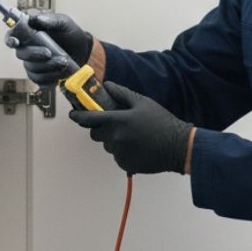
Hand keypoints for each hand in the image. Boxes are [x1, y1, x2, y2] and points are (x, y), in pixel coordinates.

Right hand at [4, 11, 92, 85]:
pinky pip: (39, 80)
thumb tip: (36, 19)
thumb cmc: (70, 34)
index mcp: (29, 34)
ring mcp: (34, 64)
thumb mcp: (63, 22)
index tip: (15, 42)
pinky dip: (50, 77)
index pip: (12, 36)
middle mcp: (28, 49)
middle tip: (50, 53)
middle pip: (21, 55)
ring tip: (63, 62)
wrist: (83, 50)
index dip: (10, 39)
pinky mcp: (41, 76)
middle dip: (35, 54)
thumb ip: (50, 19)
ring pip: (31, 69)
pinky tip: (60, 73)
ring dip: (47, 66)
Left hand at [70, 81, 192, 174]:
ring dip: (114, 140)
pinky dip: (123, 151)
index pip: (89, 119)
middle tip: (116, 124)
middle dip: (101, 128)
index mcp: (118, 121)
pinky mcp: (125, 165)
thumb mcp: (142, 103)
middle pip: (95, 134)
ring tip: (134, 136)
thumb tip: (107, 86)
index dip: (78, 116)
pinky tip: (138, 146)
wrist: (178, 146)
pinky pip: (117, 156)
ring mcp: (119, 153)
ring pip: (108, 145)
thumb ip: (122, 94)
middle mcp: (116, 138)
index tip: (73, 115)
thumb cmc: (162, 122)